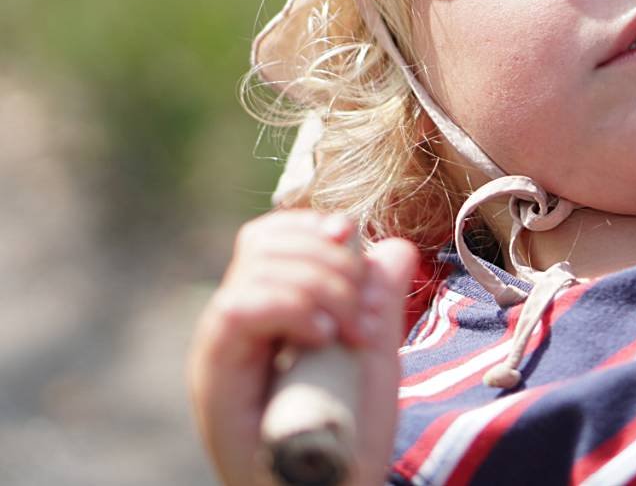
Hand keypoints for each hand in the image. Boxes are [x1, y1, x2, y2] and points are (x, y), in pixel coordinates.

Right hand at [188, 210, 418, 485]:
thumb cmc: (349, 436)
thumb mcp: (374, 355)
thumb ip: (379, 299)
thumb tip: (395, 247)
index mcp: (270, 310)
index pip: (274, 235)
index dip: (312, 226)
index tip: (353, 238)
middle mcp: (237, 326)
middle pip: (264, 243)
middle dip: (328, 260)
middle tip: (363, 313)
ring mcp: (221, 351)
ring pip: (255, 271)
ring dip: (320, 287)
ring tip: (348, 332)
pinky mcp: (214, 379)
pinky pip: (237, 311)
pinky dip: (288, 308)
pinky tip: (322, 336)